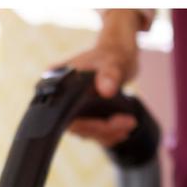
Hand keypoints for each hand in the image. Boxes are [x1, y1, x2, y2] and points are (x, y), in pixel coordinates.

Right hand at [53, 10, 142, 146]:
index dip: (91, 124)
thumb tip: (106, 91)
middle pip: (78, 127)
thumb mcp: (112, 63)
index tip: (113, 124)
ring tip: (128, 125)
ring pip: (86, 132)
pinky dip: (106, 133)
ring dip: (107, 133)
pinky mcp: (82, 115)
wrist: (116, 53)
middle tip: (128, 124)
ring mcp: (70, 109)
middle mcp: (60, 100)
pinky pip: (91, 131)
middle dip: (104, 129)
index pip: (68, 116)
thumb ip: (109, 75)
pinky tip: (121, 130)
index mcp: (58, 86)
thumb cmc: (111, 54)